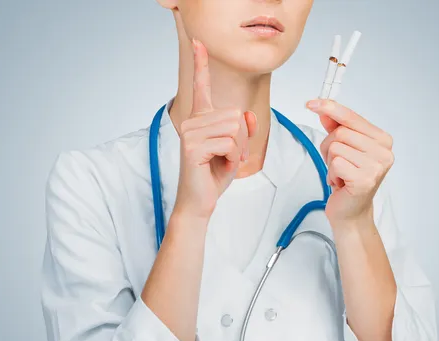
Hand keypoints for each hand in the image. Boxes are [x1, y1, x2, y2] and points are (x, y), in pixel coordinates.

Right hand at [174, 39, 256, 219]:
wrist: (200, 201)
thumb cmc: (214, 174)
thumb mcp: (235, 150)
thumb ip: (243, 130)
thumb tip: (248, 115)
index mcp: (201, 119)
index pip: (202, 87)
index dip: (202, 64)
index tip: (199, 42)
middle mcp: (192, 121)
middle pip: (234, 115)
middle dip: (242, 139)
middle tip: (231, 156)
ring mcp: (190, 132)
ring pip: (234, 128)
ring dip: (238, 149)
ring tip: (225, 161)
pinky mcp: (192, 146)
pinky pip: (229, 143)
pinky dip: (233, 157)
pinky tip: (220, 166)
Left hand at [305, 99, 393, 226]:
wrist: (351, 211)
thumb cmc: (348, 179)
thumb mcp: (342, 148)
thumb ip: (335, 127)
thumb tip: (323, 110)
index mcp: (382, 139)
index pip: (351, 116)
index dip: (330, 108)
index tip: (311, 103)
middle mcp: (384, 151)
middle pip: (340, 132)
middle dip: (329, 147)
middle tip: (337, 164)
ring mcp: (377, 166)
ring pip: (336, 147)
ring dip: (330, 162)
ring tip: (341, 174)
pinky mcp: (365, 179)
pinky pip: (335, 164)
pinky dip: (332, 174)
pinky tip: (341, 183)